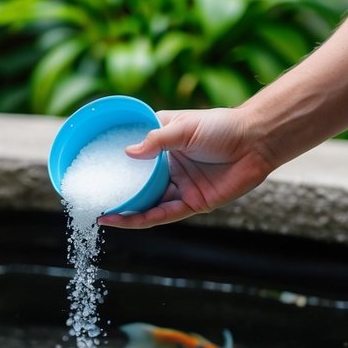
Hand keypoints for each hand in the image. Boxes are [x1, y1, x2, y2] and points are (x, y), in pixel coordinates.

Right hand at [98, 107, 275, 228]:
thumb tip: (128, 152)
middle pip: (136, 183)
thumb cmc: (223, 127)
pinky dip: (142, 219)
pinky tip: (124, 220)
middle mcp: (168, 167)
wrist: (256, 142)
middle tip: (91, 197)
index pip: (133, 153)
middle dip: (115, 192)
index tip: (92, 165)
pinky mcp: (191, 203)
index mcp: (164, 144)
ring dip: (124, 211)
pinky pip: (162, 214)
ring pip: (146, 202)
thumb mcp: (184, 126)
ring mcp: (179, 186)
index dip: (114, 160)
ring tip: (101, 215)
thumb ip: (156, 140)